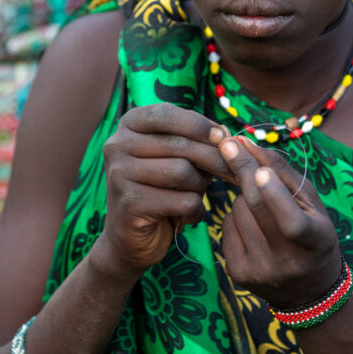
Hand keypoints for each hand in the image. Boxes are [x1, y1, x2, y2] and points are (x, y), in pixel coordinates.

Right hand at [98, 104, 232, 273]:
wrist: (131, 239)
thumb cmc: (161, 191)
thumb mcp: (178, 159)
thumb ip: (197, 144)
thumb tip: (227, 134)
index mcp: (128, 125)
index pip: (168, 114)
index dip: (200, 124)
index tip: (225, 137)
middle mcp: (117, 144)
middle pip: (180, 144)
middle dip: (214, 159)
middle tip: (235, 173)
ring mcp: (119, 173)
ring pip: (182, 172)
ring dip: (199, 187)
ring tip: (195, 195)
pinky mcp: (129, 203)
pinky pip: (181, 200)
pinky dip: (194, 211)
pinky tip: (187, 216)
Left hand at [215, 135, 341, 308]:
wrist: (309, 290)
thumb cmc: (314, 234)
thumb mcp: (311, 204)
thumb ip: (283, 172)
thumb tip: (247, 143)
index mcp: (315, 243)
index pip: (292, 223)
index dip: (275, 197)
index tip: (260, 170)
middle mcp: (286, 262)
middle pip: (255, 209)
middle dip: (243, 171)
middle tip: (229, 143)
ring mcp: (260, 271)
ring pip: (237, 212)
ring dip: (244, 198)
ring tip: (262, 208)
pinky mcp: (238, 273)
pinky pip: (226, 227)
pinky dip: (235, 217)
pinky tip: (251, 224)